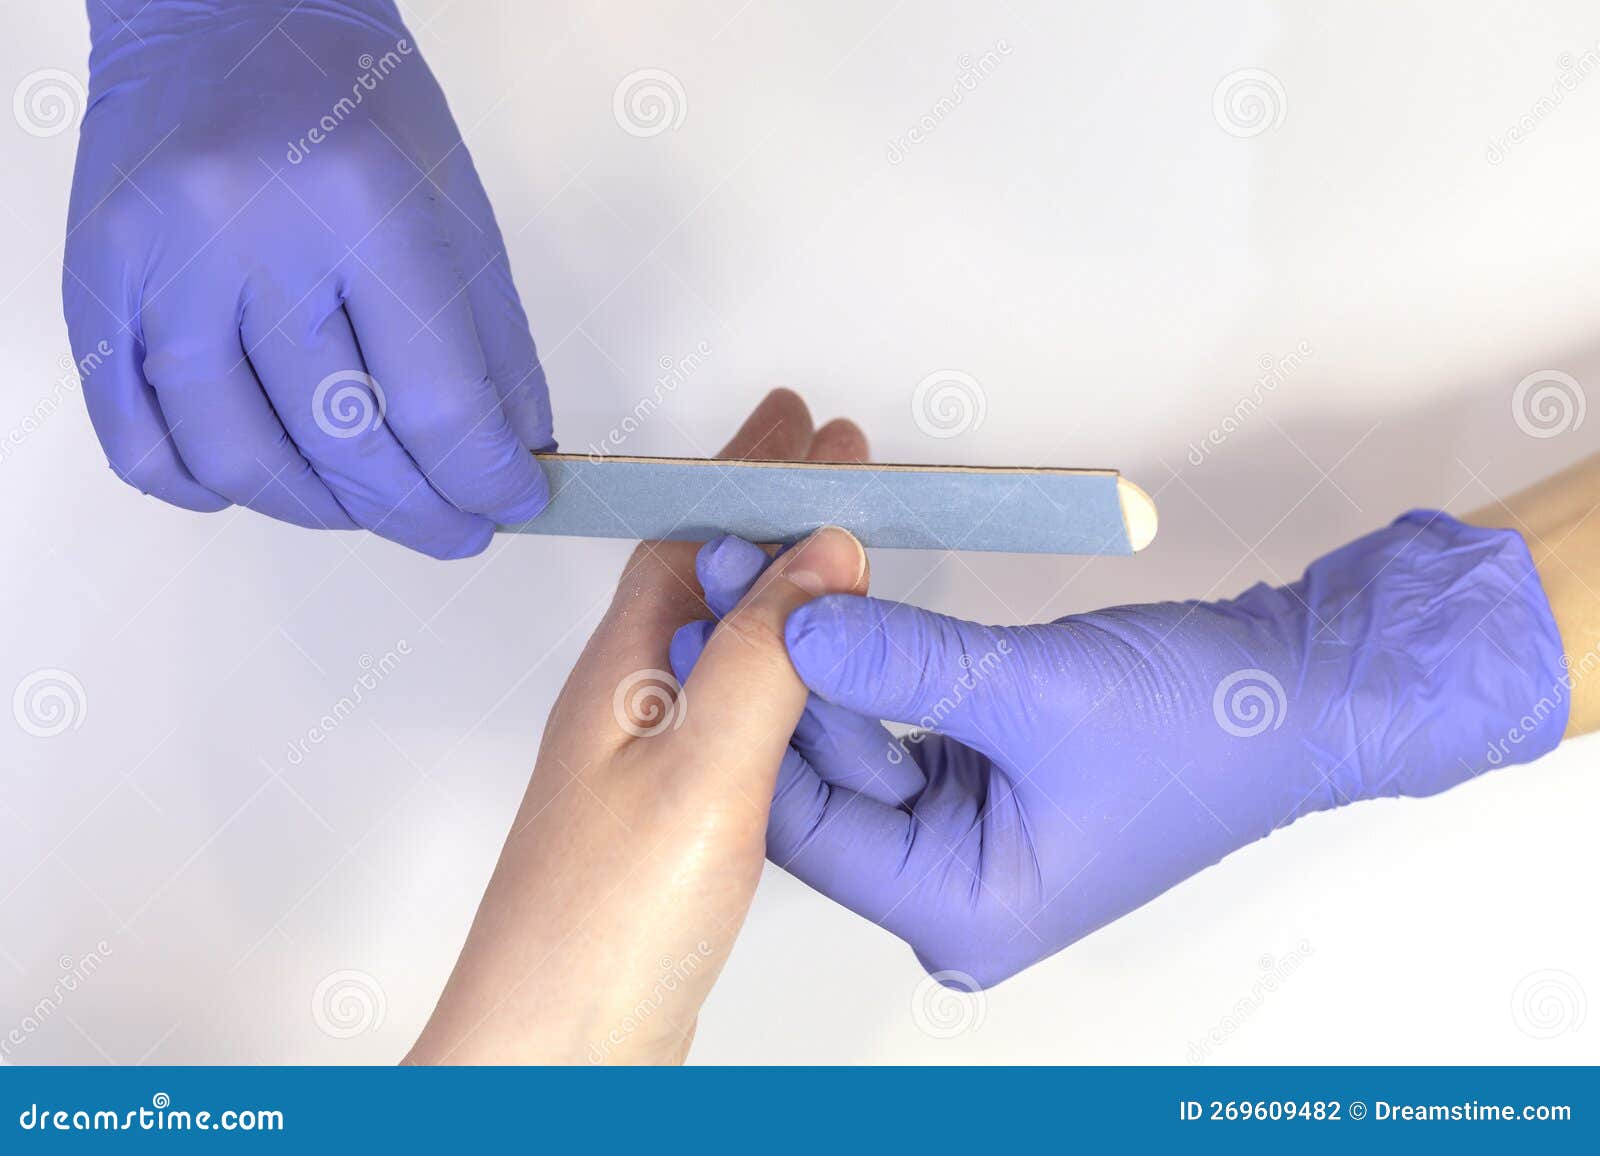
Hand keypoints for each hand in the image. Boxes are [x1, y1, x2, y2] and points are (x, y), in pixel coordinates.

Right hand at [64, 1, 549, 557]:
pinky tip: (261, 486)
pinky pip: (137, 439)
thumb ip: (491, 341)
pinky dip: (203, 489)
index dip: (484, 479)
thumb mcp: (455, 202)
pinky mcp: (93, 284)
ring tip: (368, 510)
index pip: (436, 399)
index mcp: (362, 202)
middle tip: (456, 533)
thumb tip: (512, 461)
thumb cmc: (352, 100)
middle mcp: (249, 233)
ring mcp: (158, 263)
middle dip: (417, 514)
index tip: (511, 505)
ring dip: (319, 514)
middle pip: (341, 440)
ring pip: (237, 457)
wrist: (218, 7)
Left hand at [407, 390, 869, 1062]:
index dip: (749, 470)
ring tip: (825, 542)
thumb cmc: (599, 931)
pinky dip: (775, 662)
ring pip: (716, 636)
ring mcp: (645, 760)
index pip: (689, 533)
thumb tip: (824, 552)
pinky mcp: (670, 816)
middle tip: (822, 454)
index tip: (804, 423)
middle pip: (698, 572)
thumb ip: (767, 658)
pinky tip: (798, 676)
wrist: (554, 1056)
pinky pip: (729, 702)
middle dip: (762, 504)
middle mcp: (626, 704)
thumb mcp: (700, 773)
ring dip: (772, 579)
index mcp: (622, 675)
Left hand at [672, 512, 1568, 986]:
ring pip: (847, 740)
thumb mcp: (1036, 690)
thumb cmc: (1209, 731)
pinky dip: (864, 655)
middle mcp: (949, 886)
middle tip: (732, 558)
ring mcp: (961, 835)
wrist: (1307, 698)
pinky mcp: (973, 780)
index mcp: (959, 907)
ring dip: (815, 647)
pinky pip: (889, 718)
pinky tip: (828, 591)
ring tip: (767, 554)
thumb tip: (795, 619)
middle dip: (778, 661)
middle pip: (819, 773)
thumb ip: (904, 657)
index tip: (713, 603)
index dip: (755, 698)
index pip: (809, 814)